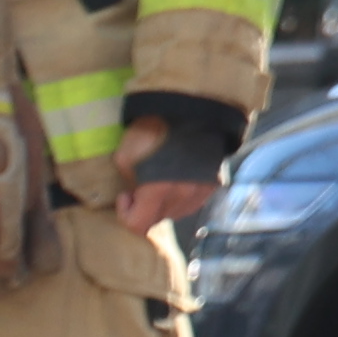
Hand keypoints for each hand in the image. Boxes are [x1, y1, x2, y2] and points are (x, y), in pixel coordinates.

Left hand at [115, 116, 224, 236]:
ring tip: (159, 179)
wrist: (194, 111)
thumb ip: (128, 180)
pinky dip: (180, 196)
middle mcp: (183, 198)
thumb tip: (135, 190)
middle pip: (157, 220)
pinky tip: (176, 177)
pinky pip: (192, 202)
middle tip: (139, 185)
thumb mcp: (125, 154)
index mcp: (160, 192)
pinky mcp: (213, 185)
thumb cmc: (154, 130)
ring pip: (175, 212)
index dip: (125, 215)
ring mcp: (201, 193)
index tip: (125, 195)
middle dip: (144, 208)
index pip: (139, 225)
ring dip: (163, 203)